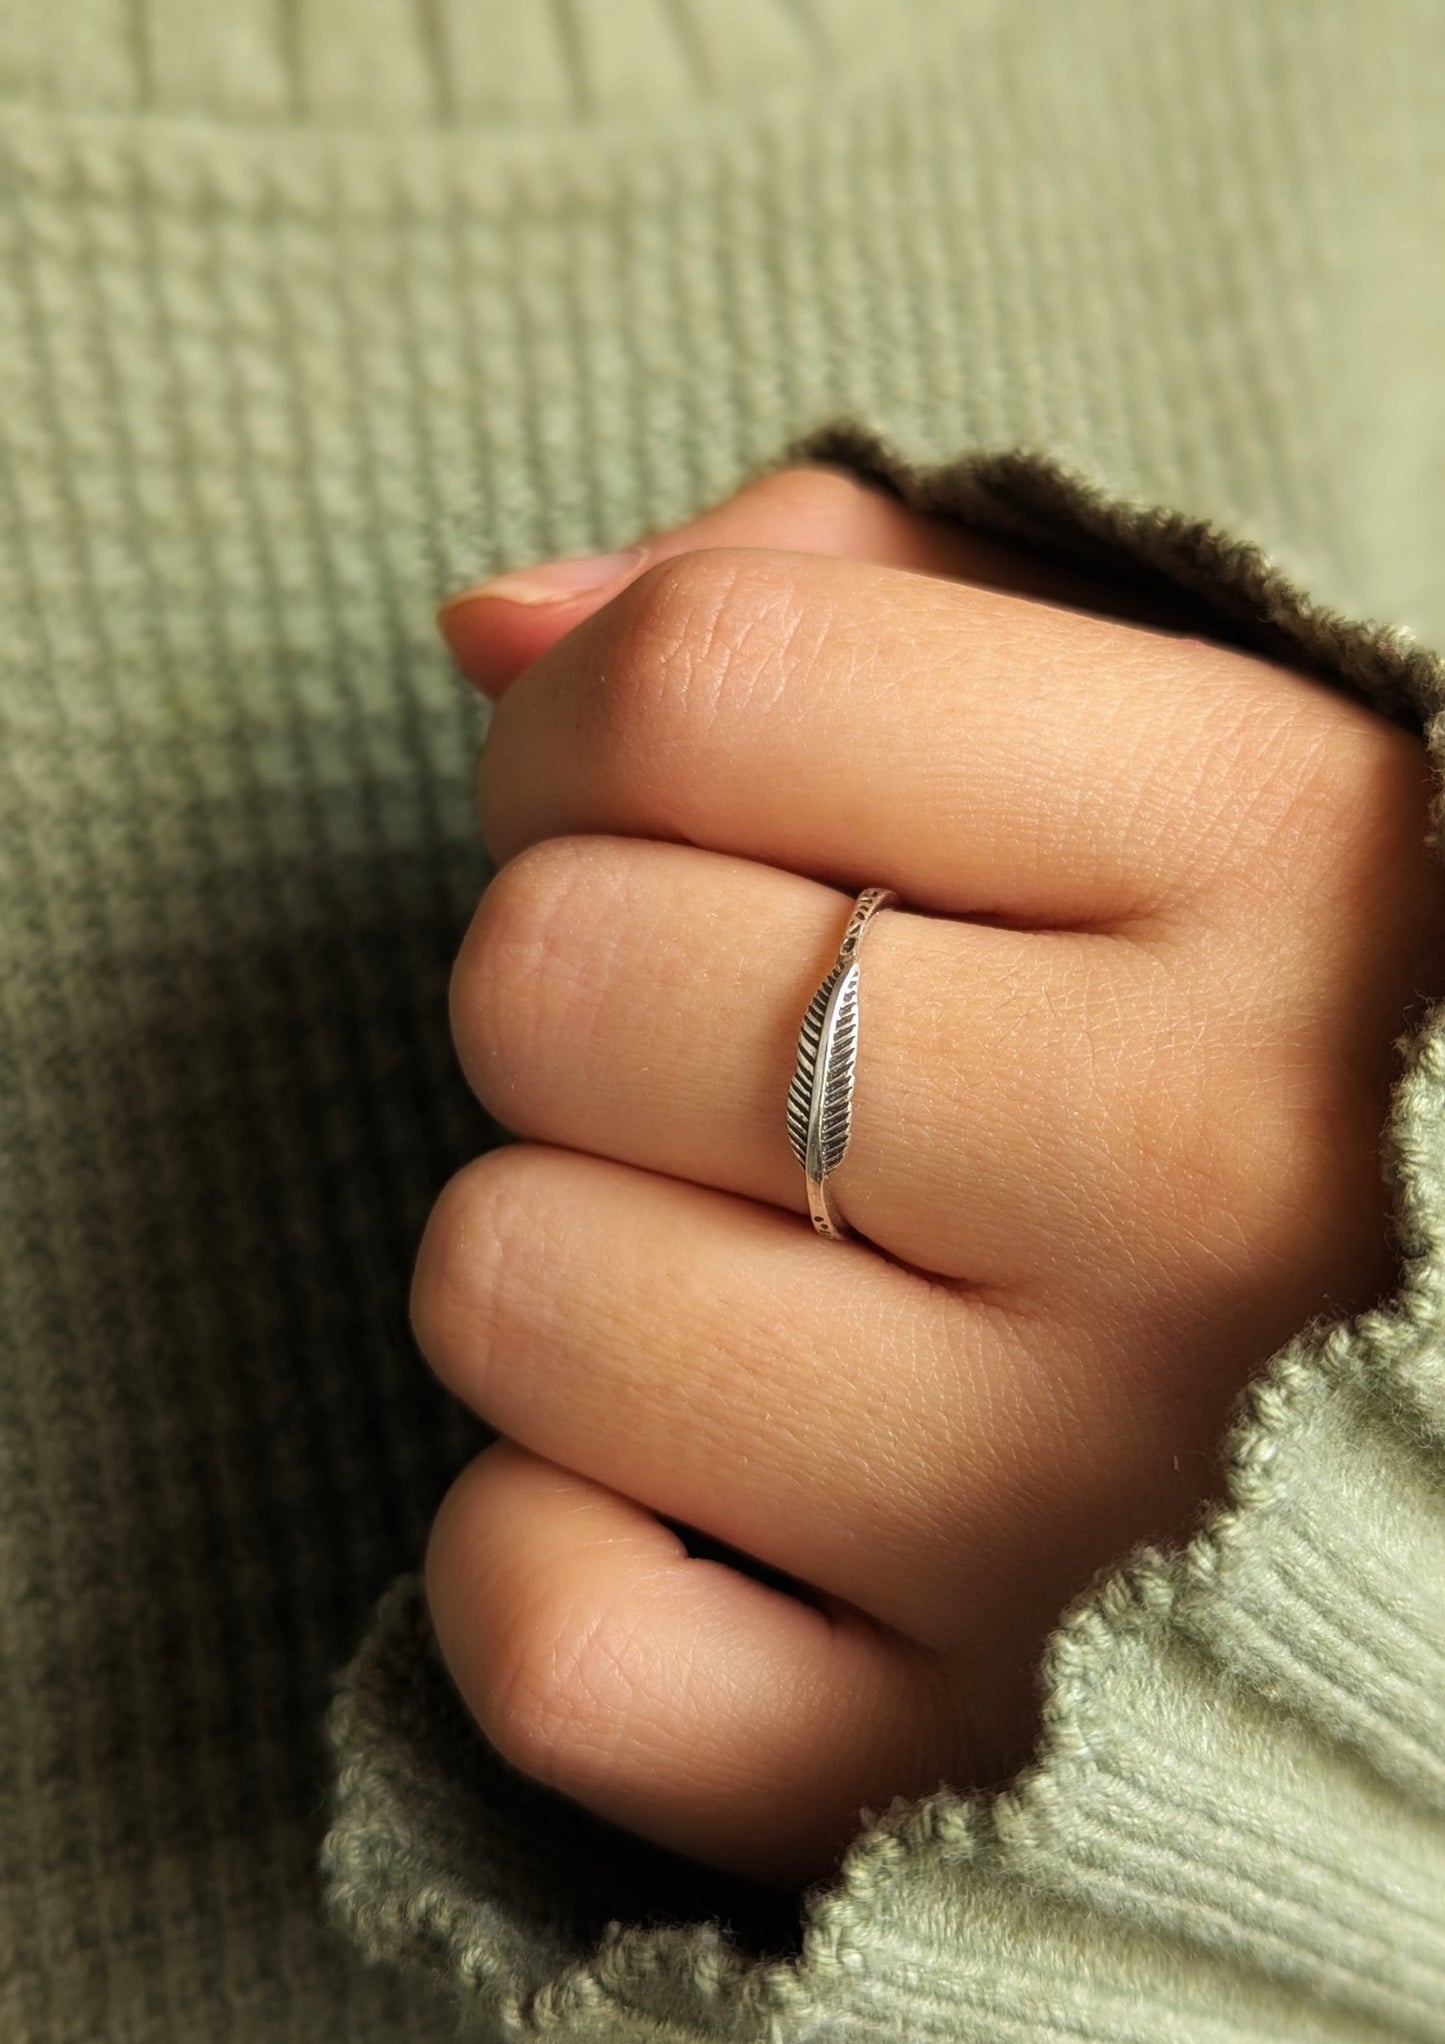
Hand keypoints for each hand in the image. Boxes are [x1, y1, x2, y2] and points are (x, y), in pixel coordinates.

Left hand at [413, 466, 1444, 1887]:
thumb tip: (492, 628)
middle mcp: (1213, 1190)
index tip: (640, 788)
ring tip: (752, 1263)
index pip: (714, 687)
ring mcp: (1089, 1516)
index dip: (590, 717)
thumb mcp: (1184, 741)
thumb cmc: (1292, 1037)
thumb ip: (858, 608)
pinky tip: (702, 1490)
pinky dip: (552, 1542)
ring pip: (515, 1284)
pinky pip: (552, 1628)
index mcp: (1295, 865)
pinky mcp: (949, 1769)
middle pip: (559, 978)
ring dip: (564, 1250)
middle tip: (727, 1051)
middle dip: (576, 981)